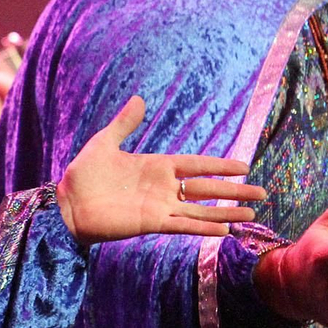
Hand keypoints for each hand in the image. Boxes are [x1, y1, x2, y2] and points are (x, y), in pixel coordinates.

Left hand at [57, 96, 264, 245]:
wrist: (66, 204)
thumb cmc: (83, 174)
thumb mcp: (104, 142)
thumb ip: (124, 124)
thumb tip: (139, 99)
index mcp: (156, 166)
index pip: (197, 165)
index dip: (220, 165)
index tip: (244, 166)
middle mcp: (163, 187)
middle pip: (206, 188)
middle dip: (233, 190)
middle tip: (261, 193)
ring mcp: (159, 206)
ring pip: (200, 209)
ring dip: (226, 211)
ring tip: (251, 214)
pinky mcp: (151, 222)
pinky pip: (183, 225)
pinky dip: (203, 226)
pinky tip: (224, 228)